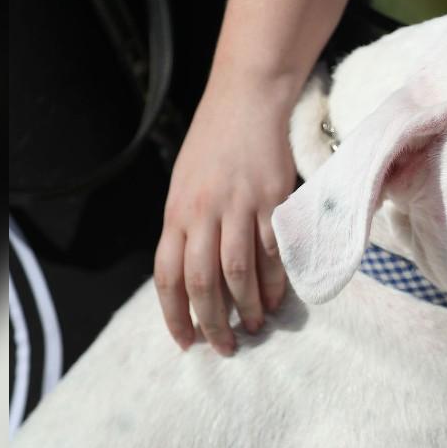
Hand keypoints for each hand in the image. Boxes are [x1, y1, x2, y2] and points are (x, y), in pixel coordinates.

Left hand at [154, 75, 296, 355]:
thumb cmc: (213, 144)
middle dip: (213, 322)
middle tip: (225, 346)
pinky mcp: (272, 200)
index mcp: (177, 213)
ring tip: (255, 327)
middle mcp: (203, 213)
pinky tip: (278, 297)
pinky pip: (273, 250)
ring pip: (238, 271)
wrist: (246, 101)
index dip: (175, 315)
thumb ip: (186, 227)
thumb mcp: (184, 185)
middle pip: (202, 281)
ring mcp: (239, 207)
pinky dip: (276, 281)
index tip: (186, 342)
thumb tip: (190, 275)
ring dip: (248, 307)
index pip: (168, 277)